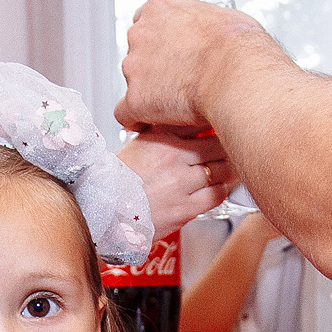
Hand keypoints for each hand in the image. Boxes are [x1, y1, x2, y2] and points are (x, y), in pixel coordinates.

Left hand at [117, 0, 267, 133]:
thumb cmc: (238, 48)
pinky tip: (149, 122)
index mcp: (159, 8)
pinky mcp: (136, 99)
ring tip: (174, 103)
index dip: (159, 41)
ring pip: (133, 83)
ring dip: (149, 92)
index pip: (145, 21)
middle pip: (137, 52)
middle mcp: (140, 33)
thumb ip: (206, 25)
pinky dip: (136, 119)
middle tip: (177, 80)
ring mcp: (134, 66)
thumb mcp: (224, 18)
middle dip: (154, 67)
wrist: (237, 75)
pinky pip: (125, 113)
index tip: (169, 52)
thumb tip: (217, 35)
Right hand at [118, 129, 234, 236]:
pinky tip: (212, 189)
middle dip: (224, 147)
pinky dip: (219, 191)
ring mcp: (181, 182)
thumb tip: (190, 122)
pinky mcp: (186, 206)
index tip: (219, 125)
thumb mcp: (140, 144)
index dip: (214, 123)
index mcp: (160, 136)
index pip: (199, 120)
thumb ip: (165, 132)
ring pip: (222, 169)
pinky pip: (218, 194)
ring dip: (225, 170)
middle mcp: (173, 156)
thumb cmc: (120, 180)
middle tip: (226, 150)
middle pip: (217, 143)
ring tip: (220, 170)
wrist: (106, 211)